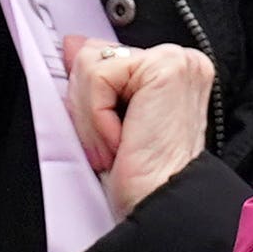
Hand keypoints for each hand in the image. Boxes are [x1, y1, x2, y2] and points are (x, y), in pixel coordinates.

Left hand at [59, 37, 218, 215]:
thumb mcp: (107, 120)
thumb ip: (95, 78)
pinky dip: (96, 118)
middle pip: (94, 56)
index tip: (98, 131)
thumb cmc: (141, 178)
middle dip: (86, 108)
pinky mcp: (166, 68)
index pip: (106, 56)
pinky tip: (121, 143)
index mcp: (170, 72)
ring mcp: (178, 61)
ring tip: (116, 148)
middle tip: (110, 147)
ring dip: (90, 118)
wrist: (161, 208)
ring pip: (90, 65)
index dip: (87, 94)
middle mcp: (180, 61)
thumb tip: (72, 44)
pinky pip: (98, 77)